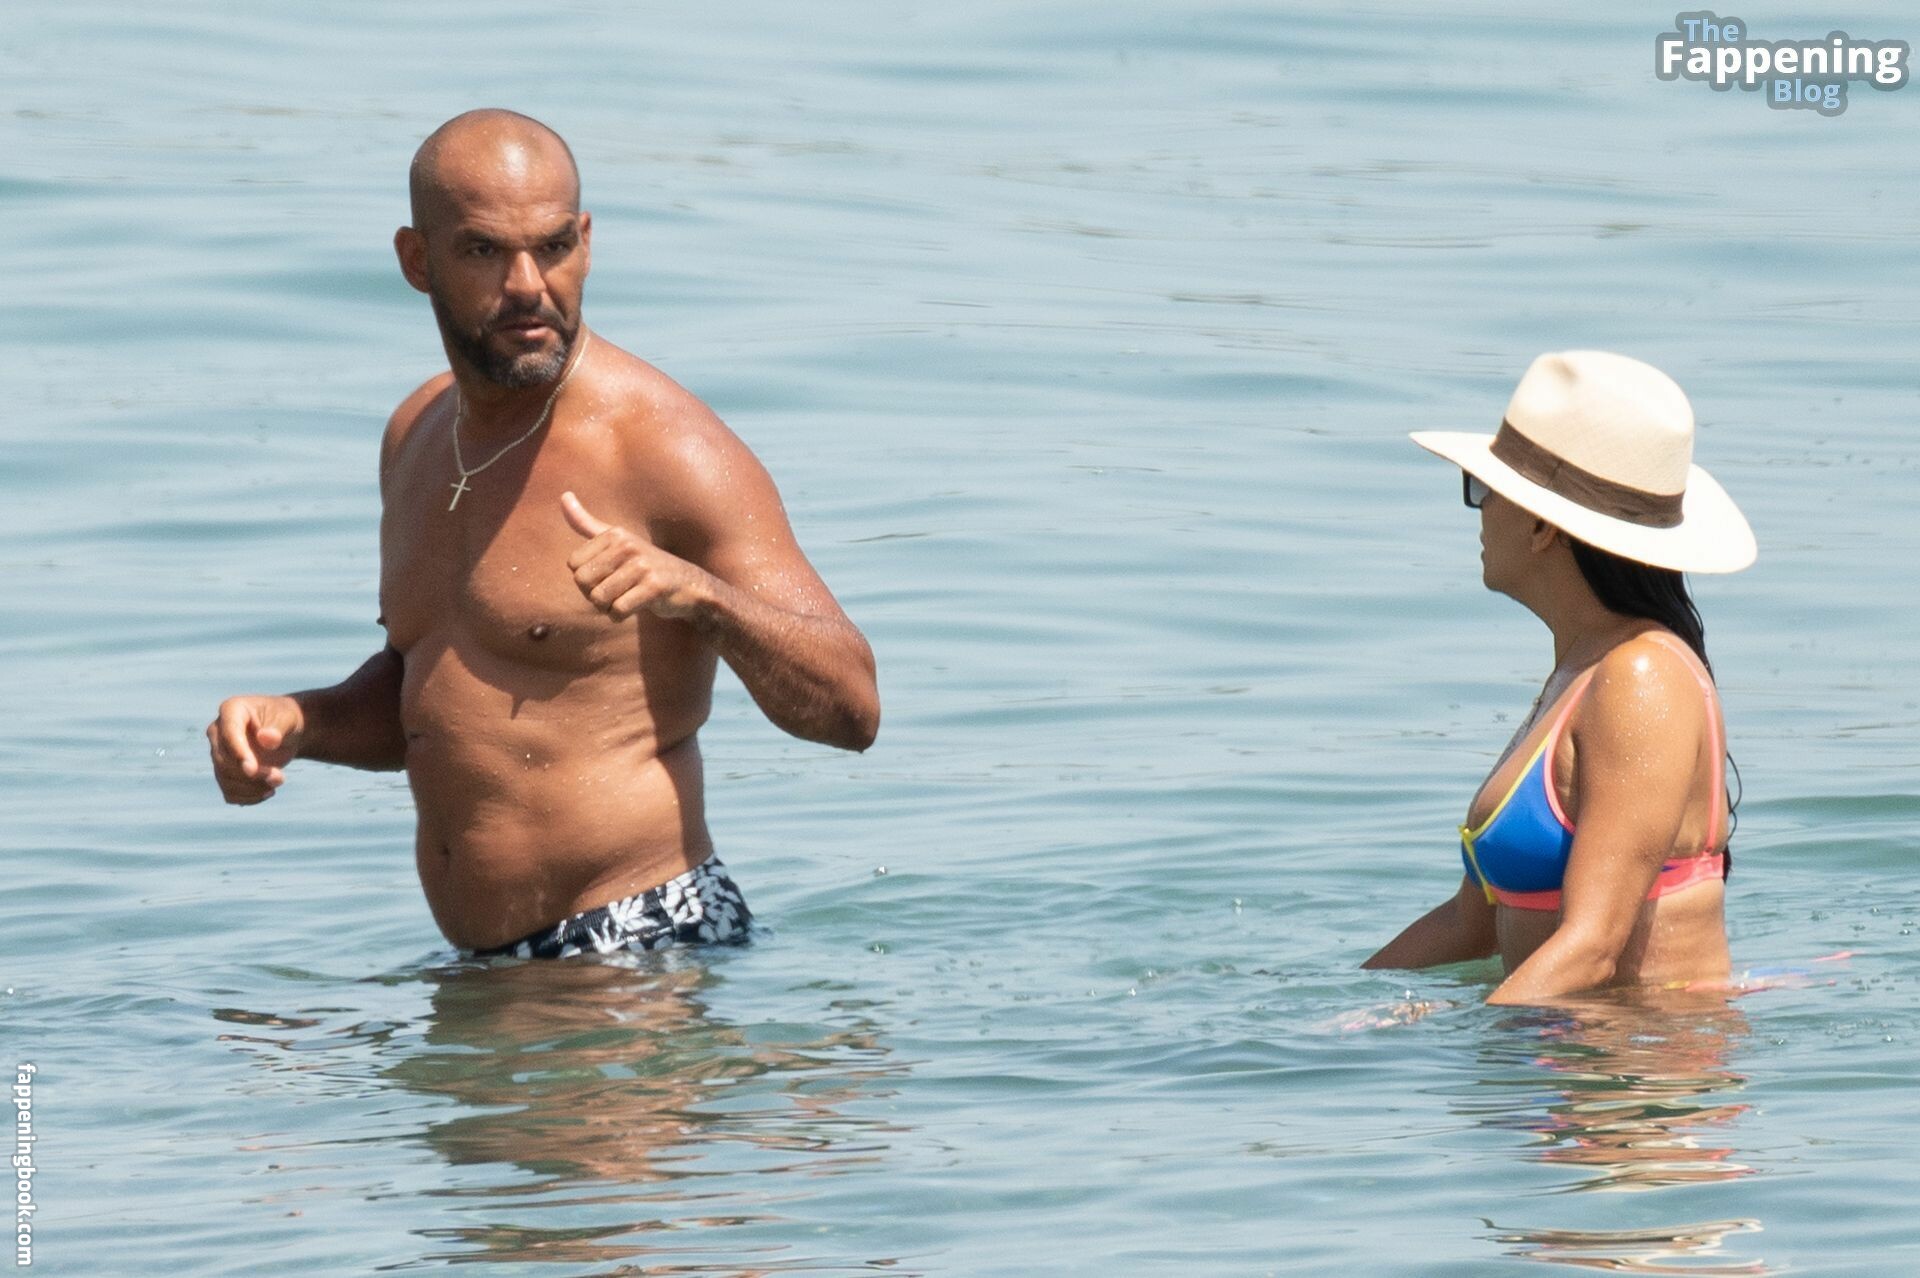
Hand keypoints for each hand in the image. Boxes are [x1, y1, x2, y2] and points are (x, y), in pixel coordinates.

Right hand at [207, 695, 304, 803]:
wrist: (286, 732)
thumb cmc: (286, 719)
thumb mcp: (288, 719)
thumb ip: (278, 728)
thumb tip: (266, 739)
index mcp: (232, 710)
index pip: (228, 733)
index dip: (238, 753)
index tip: (252, 769)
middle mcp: (218, 732)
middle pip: (223, 761)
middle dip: (251, 774)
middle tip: (279, 777)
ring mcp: (219, 753)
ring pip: (225, 779)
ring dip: (252, 788)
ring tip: (278, 782)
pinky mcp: (225, 772)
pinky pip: (229, 792)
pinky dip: (248, 798)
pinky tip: (267, 793)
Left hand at [562, 491, 713, 621]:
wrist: (688, 585)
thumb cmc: (645, 565)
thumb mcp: (617, 540)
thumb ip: (586, 523)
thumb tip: (564, 496)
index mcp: (615, 534)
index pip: (573, 565)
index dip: (586, 579)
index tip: (607, 576)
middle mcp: (628, 546)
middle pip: (583, 582)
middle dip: (594, 595)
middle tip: (615, 592)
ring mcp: (642, 566)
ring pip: (599, 598)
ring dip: (608, 607)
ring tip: (625, 599)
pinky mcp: (654, 587)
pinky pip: (618, 610)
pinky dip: (620, 616)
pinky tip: (634, 607)